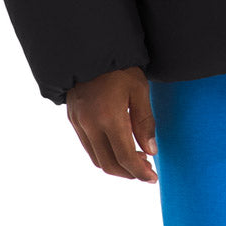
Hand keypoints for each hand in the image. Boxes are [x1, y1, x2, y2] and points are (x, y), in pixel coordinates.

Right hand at [66, 66, 158, 183]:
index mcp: (108, 117)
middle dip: (129, 173)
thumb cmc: (120, 66)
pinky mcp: (73, 119)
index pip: (125, 157)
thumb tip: (151, 151)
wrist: (91, 48)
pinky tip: (118, 145)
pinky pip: (88, 146)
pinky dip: (104, 153)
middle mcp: (90, 124)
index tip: (153, 177)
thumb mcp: (139, 89)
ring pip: (96, 158)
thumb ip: (144, 122)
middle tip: (146, 169)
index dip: (140, 172)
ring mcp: (78, 123)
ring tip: (134, 158)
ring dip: (116, 165)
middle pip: (109, 164)